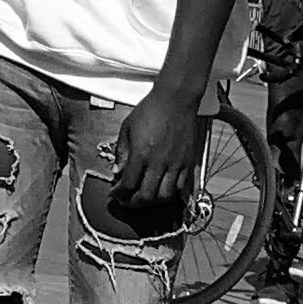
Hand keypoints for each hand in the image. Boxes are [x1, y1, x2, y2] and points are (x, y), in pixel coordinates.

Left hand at [104, 83, 206, 216]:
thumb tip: (117, 171)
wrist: (175, 100)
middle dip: (133, 203)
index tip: (115, 194)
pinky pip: (180, 187)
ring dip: (152, 202)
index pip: (129, 185)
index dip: (119, 194)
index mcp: (141, 153)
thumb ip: (121, 152)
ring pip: (164, 196)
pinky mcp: (188, 162)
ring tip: (143, 198)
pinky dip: (169, 193)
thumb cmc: (149, 110)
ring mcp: (175, 164)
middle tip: (127, 200)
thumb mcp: (127, 128)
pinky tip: (160, 190)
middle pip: (146, 196)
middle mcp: (159, 162)